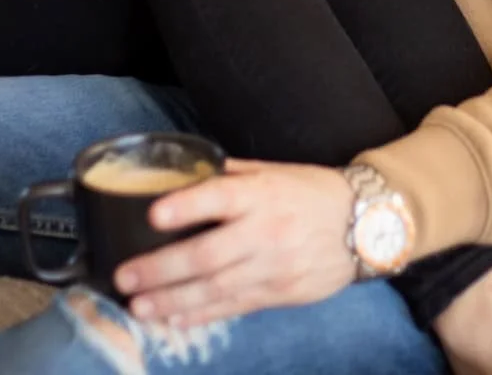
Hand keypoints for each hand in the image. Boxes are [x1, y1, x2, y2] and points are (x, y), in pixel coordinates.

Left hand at [114, 159, 355, 326]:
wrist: (366, 224)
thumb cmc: (313, 192)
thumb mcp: (275, 172)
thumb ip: (230, 175)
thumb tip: (184, 175)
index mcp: (262, 193)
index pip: (219, 197)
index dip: (185, 207)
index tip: (152, 215)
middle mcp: (266, 231)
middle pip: (207, 254)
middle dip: (161, 269)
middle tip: (125, 277)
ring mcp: (273, 266)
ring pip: (215, 288)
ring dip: (172, 300)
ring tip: (139, 306)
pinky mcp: (281, 293)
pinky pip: (234, 307)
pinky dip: (202, 314)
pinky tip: (175, 319)